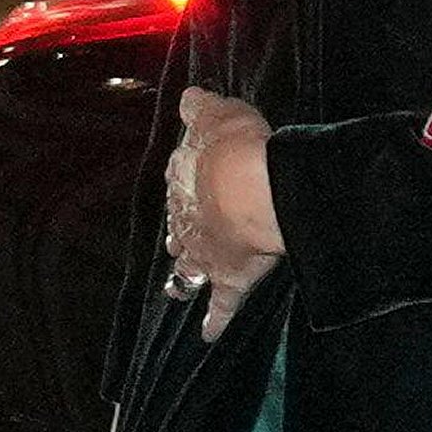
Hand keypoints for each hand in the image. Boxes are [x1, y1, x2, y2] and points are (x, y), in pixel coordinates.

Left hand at [165, 87, 284, 342]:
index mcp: (184, 180)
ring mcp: (207, 253)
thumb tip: (187, 97)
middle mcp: (187, 221)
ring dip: (184, 275)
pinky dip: (213, 321)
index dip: (183, 180)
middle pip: (179, 227)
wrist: (254, 190)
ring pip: (188, 268)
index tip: (185, 181)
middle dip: (179, 231)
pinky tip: (208, 334)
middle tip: (179, 235)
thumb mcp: (217, 113)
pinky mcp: (230, 278)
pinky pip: (220, 306)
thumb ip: (199, 106)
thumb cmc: (236, 148)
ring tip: (178, 285)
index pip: (178, 180)